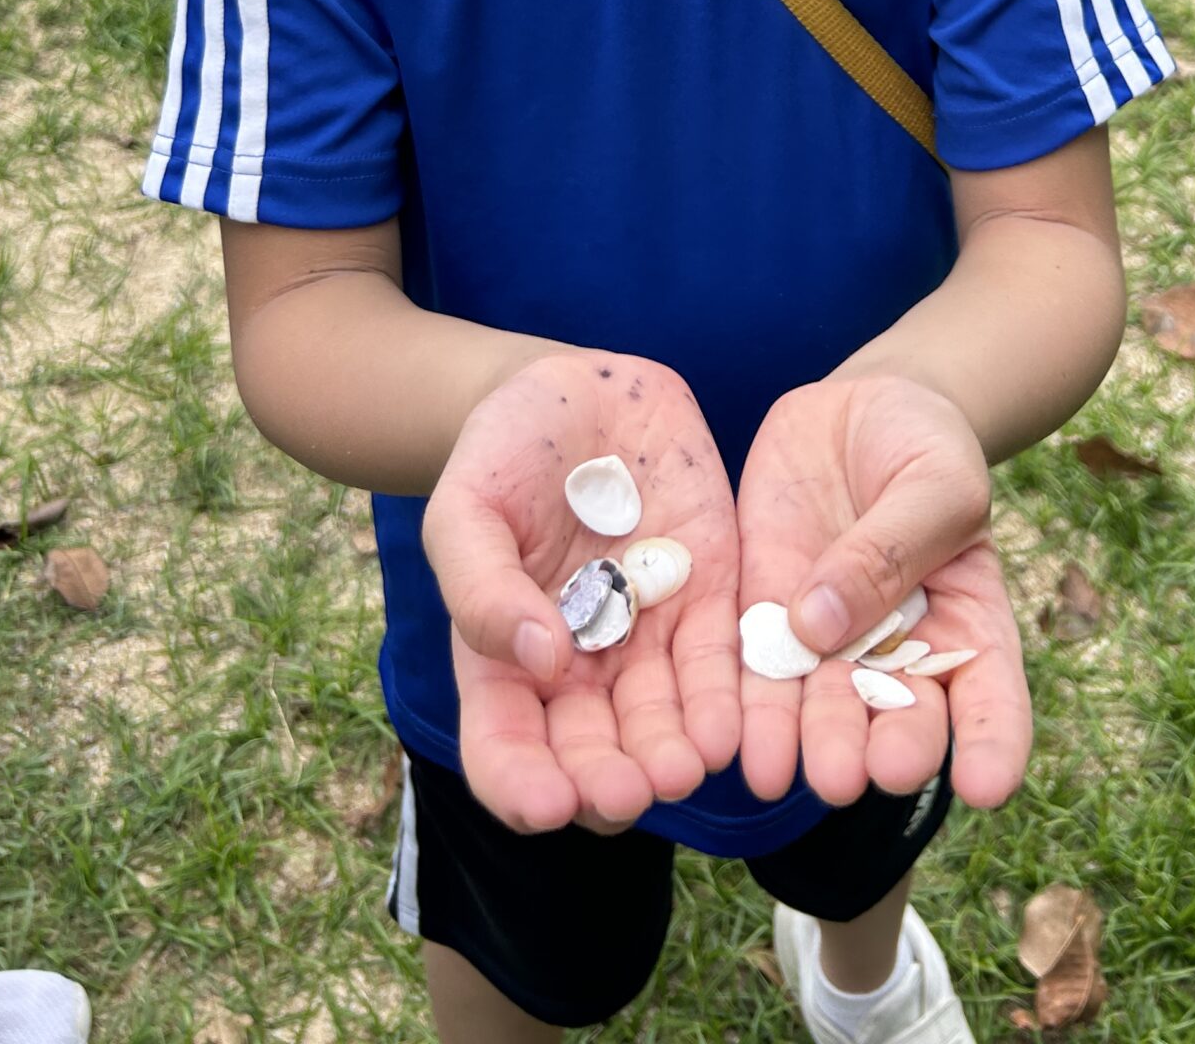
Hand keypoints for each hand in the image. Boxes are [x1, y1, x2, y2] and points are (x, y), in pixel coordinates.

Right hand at [424, 350, 740, 835]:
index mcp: (504, 659)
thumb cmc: (503, 451)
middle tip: (627, 793)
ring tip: (682, 770)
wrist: (580, 389)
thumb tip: (538, 660)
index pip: (505, 748)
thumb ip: (482, 584)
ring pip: (661, 727)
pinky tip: (727, 730)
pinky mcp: (708, 602)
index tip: (546, 804)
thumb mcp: (467, 506)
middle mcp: (578, 669)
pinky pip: (720, 667)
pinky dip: (725, 704)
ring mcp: (645, 639)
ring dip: (671, 758)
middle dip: (608, 784)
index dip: (521, 786)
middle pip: (591, 755)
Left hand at [735, 372, 1032, 812]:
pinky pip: (755, 668)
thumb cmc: (922, 448)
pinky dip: (743, 707)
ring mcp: (829, 641)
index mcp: (968, 624)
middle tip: (863, 774)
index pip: (989, 698)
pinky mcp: (766, 616)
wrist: (858, 411)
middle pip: (897, 716)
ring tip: (781, 774)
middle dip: (880, 750)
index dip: (991, 747)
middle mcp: (899, 654)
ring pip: (819, 706)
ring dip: (801, 744)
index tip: (983, 786)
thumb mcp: (934, 481)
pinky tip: (730, 740)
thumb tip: (823, 626)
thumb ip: (894, 546)